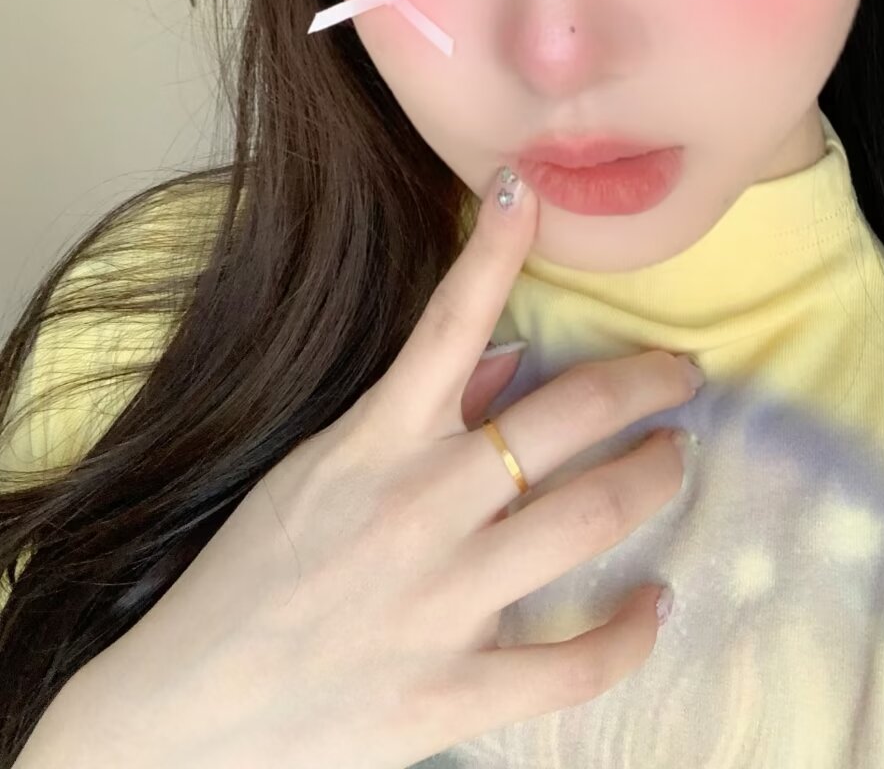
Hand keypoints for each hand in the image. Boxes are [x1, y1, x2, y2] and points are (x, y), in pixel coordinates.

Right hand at [61, 168, 697, 768]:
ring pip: (592, 517)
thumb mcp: (318, 469)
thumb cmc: (250, 576)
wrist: (183, 711)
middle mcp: (422, 505)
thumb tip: (511, 357)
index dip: (495, 246)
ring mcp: (444, 600)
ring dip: (654, 478)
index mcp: (376, 441)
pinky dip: (630, 631)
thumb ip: (411, 417)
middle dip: (645, 383)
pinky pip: (575, 664)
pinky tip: (655, 603)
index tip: (528, 189)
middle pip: (567, 417)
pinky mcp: (455, 692)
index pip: (449, 320)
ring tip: (676, 458)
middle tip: (683, 373)